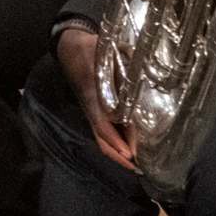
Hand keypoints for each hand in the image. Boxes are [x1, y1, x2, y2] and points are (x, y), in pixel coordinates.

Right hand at [56, 26, 134, 169]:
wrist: (70, 47)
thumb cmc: (88, 48)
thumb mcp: (107, 47)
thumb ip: (126, 54)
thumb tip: (145, 62)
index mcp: (92, 93)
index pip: (101, 122)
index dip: (115, 139)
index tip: (129, 152)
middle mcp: (91, 106)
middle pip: (101, 137)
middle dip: (117, 154)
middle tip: (137, 167)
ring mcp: (91, 109)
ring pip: (101, 136)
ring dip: (117, 150)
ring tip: (136, 163)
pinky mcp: (94, 109)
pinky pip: (102, 130)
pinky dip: (115, 141)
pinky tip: (129, 145)